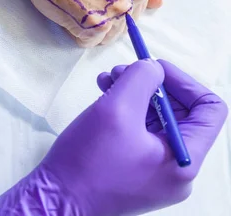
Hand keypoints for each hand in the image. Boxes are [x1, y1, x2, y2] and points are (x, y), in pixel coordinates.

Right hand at [0, 0, 161, 46]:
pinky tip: (66, 11)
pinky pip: (90, 42)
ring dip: (92, 26)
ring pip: (111, 34)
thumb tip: (160, 3)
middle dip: (108, 14)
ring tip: (74, 3)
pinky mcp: (93, 25)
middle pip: (129, 20)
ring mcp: (115, 9)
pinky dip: (76, 32)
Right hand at [0, 61, 226, 215]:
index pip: (209, 109)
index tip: (152, 68)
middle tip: (122, 70)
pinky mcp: (137, 168)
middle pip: (182, 110)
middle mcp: (178, 168)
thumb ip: (143, 78)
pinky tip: (103, 92)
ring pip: (157, 117)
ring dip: (135, 91)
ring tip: (107, 78)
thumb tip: (154, 69)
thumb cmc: (89, 158)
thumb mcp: (118, 108)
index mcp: (184, 160)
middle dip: (153, 83)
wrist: (56, 199)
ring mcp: (157, 170)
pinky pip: (141, 130)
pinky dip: (126, 106)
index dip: (184, 81)